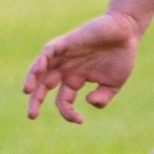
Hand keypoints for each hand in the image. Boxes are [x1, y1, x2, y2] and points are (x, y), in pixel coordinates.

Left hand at [23, 11, 143, 122]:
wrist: (126, 32)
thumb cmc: (121, 56)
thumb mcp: (113, 84)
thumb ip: (103, 97)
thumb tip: (89, 102)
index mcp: (75, 80)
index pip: (63, 100)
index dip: (68, 113)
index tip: (80, 120)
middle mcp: (65, 69)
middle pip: (44, 86)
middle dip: (36, 100)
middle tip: (31, 116)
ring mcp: (64, 56)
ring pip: (40, 69)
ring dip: (32, 79)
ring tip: (27, 92)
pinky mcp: (65, 43)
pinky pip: (48, 52)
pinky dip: (41, 60)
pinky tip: (39, 70)